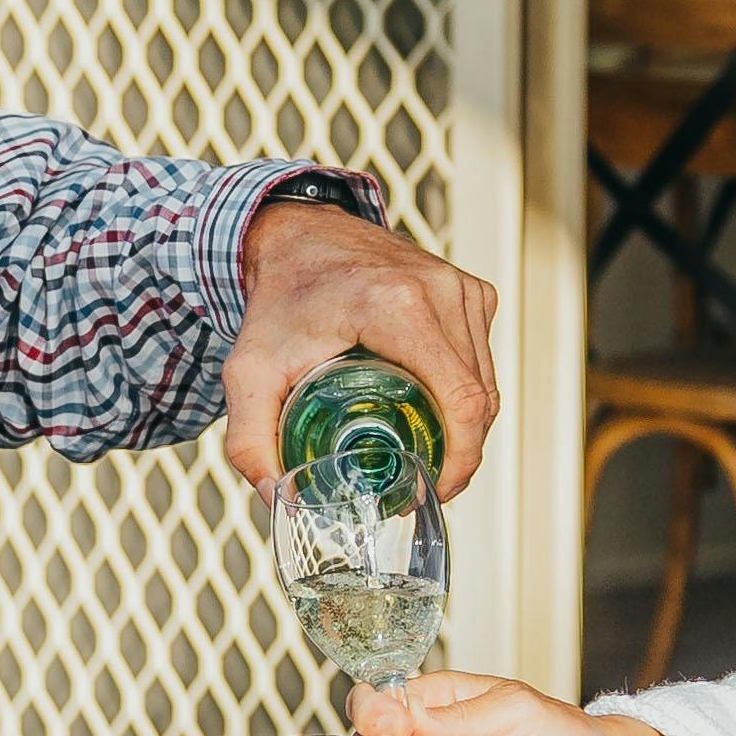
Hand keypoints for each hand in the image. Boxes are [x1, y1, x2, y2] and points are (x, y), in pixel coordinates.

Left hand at [222, 200, 503, 493]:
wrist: (296, 235)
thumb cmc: (277, 300)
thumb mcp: (249, 372)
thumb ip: (250, 440)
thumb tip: (278, 500)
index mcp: (398, 307)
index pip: (461, 400)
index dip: (461, 459)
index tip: (436, 490)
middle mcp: (440, 290)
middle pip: (479, 397)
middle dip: (460, 452)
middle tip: (424, 482)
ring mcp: (460, 286)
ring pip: (486, 380)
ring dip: (466, 424)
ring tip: (428, 452)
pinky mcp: (469, 289)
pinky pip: (482, 357)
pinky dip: (466, 390)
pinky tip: (433, 408)